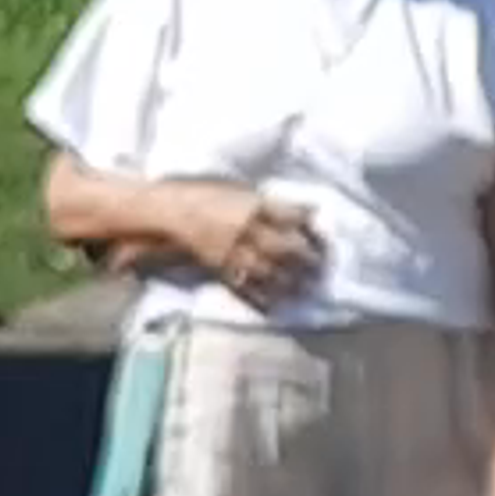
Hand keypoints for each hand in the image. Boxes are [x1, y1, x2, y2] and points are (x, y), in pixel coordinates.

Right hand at [176, 184, 320, 307]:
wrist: (170, 211)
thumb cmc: (207, 195)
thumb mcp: (241, 189)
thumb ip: (270, 203)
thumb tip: (307, 213)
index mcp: (252, 204)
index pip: (290, 216)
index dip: (310, 227)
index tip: (324, 236)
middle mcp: (245, 229)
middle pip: (284, 246)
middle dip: (306, 259)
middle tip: (323, 268)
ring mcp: (232, 251)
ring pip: (268, 270)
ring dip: (290, 282)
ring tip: (307, 290)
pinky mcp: (220, 269)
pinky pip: (244, 286)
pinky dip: (262, 298)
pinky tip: (278, 306)